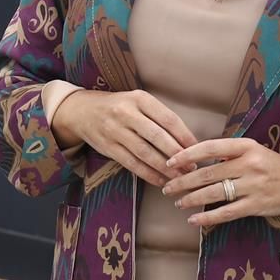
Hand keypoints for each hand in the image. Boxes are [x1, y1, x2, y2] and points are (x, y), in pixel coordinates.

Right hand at [51, 89, 197, 185]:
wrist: (81, 111)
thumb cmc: (118, 106)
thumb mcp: (137, 101)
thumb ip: (159, 117)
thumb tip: (187, 141)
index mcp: (139, 98)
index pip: (168, 119)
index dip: (185, 136)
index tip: (198, 149)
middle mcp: (126, 113)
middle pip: (158, 137)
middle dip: (178, 155)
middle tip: (192, 167)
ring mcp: (115, 131)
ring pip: (145, 153)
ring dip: (165, 168)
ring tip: (180, 177)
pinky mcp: (107, 147)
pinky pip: (131, 163)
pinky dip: (148, 174)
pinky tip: (160, 180)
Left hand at [162, 138, 279, 227]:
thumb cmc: (272, 165)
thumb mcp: (253, 151)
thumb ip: (228, 154)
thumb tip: (193, 161)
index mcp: (246, 146)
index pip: (210, 147)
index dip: (187, 155)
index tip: (170, 162)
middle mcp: (249, 164)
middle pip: (208, 173)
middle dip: (183, 181)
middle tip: (167, 187)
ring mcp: (254, 186)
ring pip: (214, 193)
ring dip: (191, 198)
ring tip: (178, 201)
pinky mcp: (257, 205)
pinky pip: (227, 212)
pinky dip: (207, 217)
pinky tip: (193, 219)